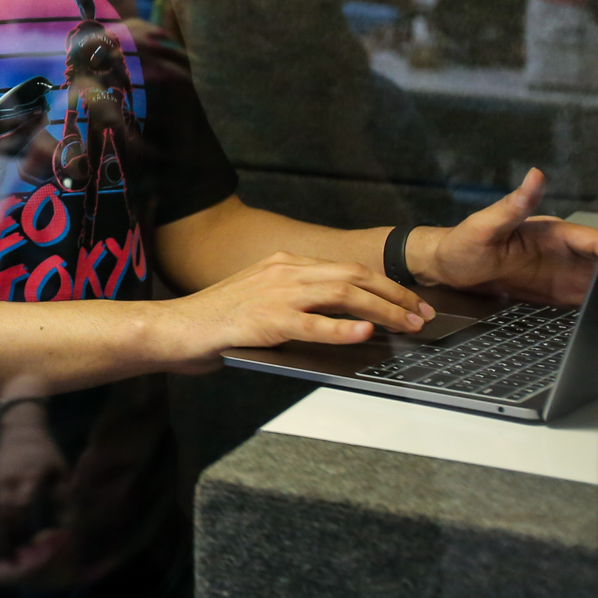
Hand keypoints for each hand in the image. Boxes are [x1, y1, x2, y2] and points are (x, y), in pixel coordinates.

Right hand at [0, 402, 69, 585]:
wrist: (19, 429)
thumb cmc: (45, 452)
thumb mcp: (61, 471)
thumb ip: (64, 499)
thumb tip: (68, 530)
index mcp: (30, 475)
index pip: (22, 505)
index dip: (24, 527)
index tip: (31, 548)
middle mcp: (8, 480)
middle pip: (3, 514)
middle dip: (7, 539)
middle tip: (16, 563)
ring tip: (8, 559)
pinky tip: (4, 543)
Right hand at [152, 252, 435, 372]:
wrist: (174, 329)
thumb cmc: (217, 322)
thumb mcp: (262, 302)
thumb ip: (298, 304)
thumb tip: (342, 321)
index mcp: (284, 263)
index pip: (347, 269)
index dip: (385, 285)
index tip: (410, 303)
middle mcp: (284, 271)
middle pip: (353, 276)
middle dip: (395, 295)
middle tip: (422, 314)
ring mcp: (274, 294)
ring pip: (341, 294)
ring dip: (381, 310)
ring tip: (407, 325)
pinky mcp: (265, 321)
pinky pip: (311, 324)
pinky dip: (341, 329)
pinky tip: (364, 334)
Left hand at [409, 168, 597, 305]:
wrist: (446, 270)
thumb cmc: (461, 244)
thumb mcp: (484, 226)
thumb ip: (513, 205)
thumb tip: (535, 176)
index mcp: (553, 234)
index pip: (596, 240)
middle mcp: (563, 253)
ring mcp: (561, 274)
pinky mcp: (555, 294)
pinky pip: (585, 300)